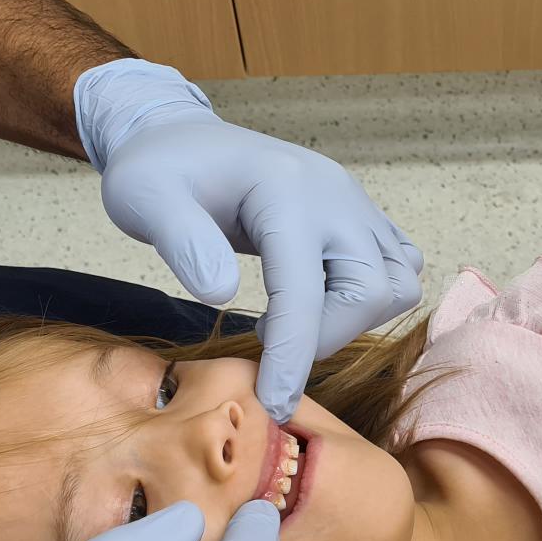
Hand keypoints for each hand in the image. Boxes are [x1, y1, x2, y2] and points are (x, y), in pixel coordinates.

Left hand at [75, 58, 423, 420]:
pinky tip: (320, 300)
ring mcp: (352, 202)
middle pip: (373, 290)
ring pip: (396, 282)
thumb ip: (181, 242)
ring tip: (294, 316)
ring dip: (355, 318)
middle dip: (328, 335)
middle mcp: (334, 194)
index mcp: (284, 190)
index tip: (274, 404)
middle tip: (270, 339)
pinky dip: (371, 298)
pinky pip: (398, 265)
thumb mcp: (143, 198)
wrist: (178, 136)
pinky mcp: (358, 214)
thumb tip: (221, 294)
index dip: (294, 356)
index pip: (305, 291)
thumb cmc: (157, 168)